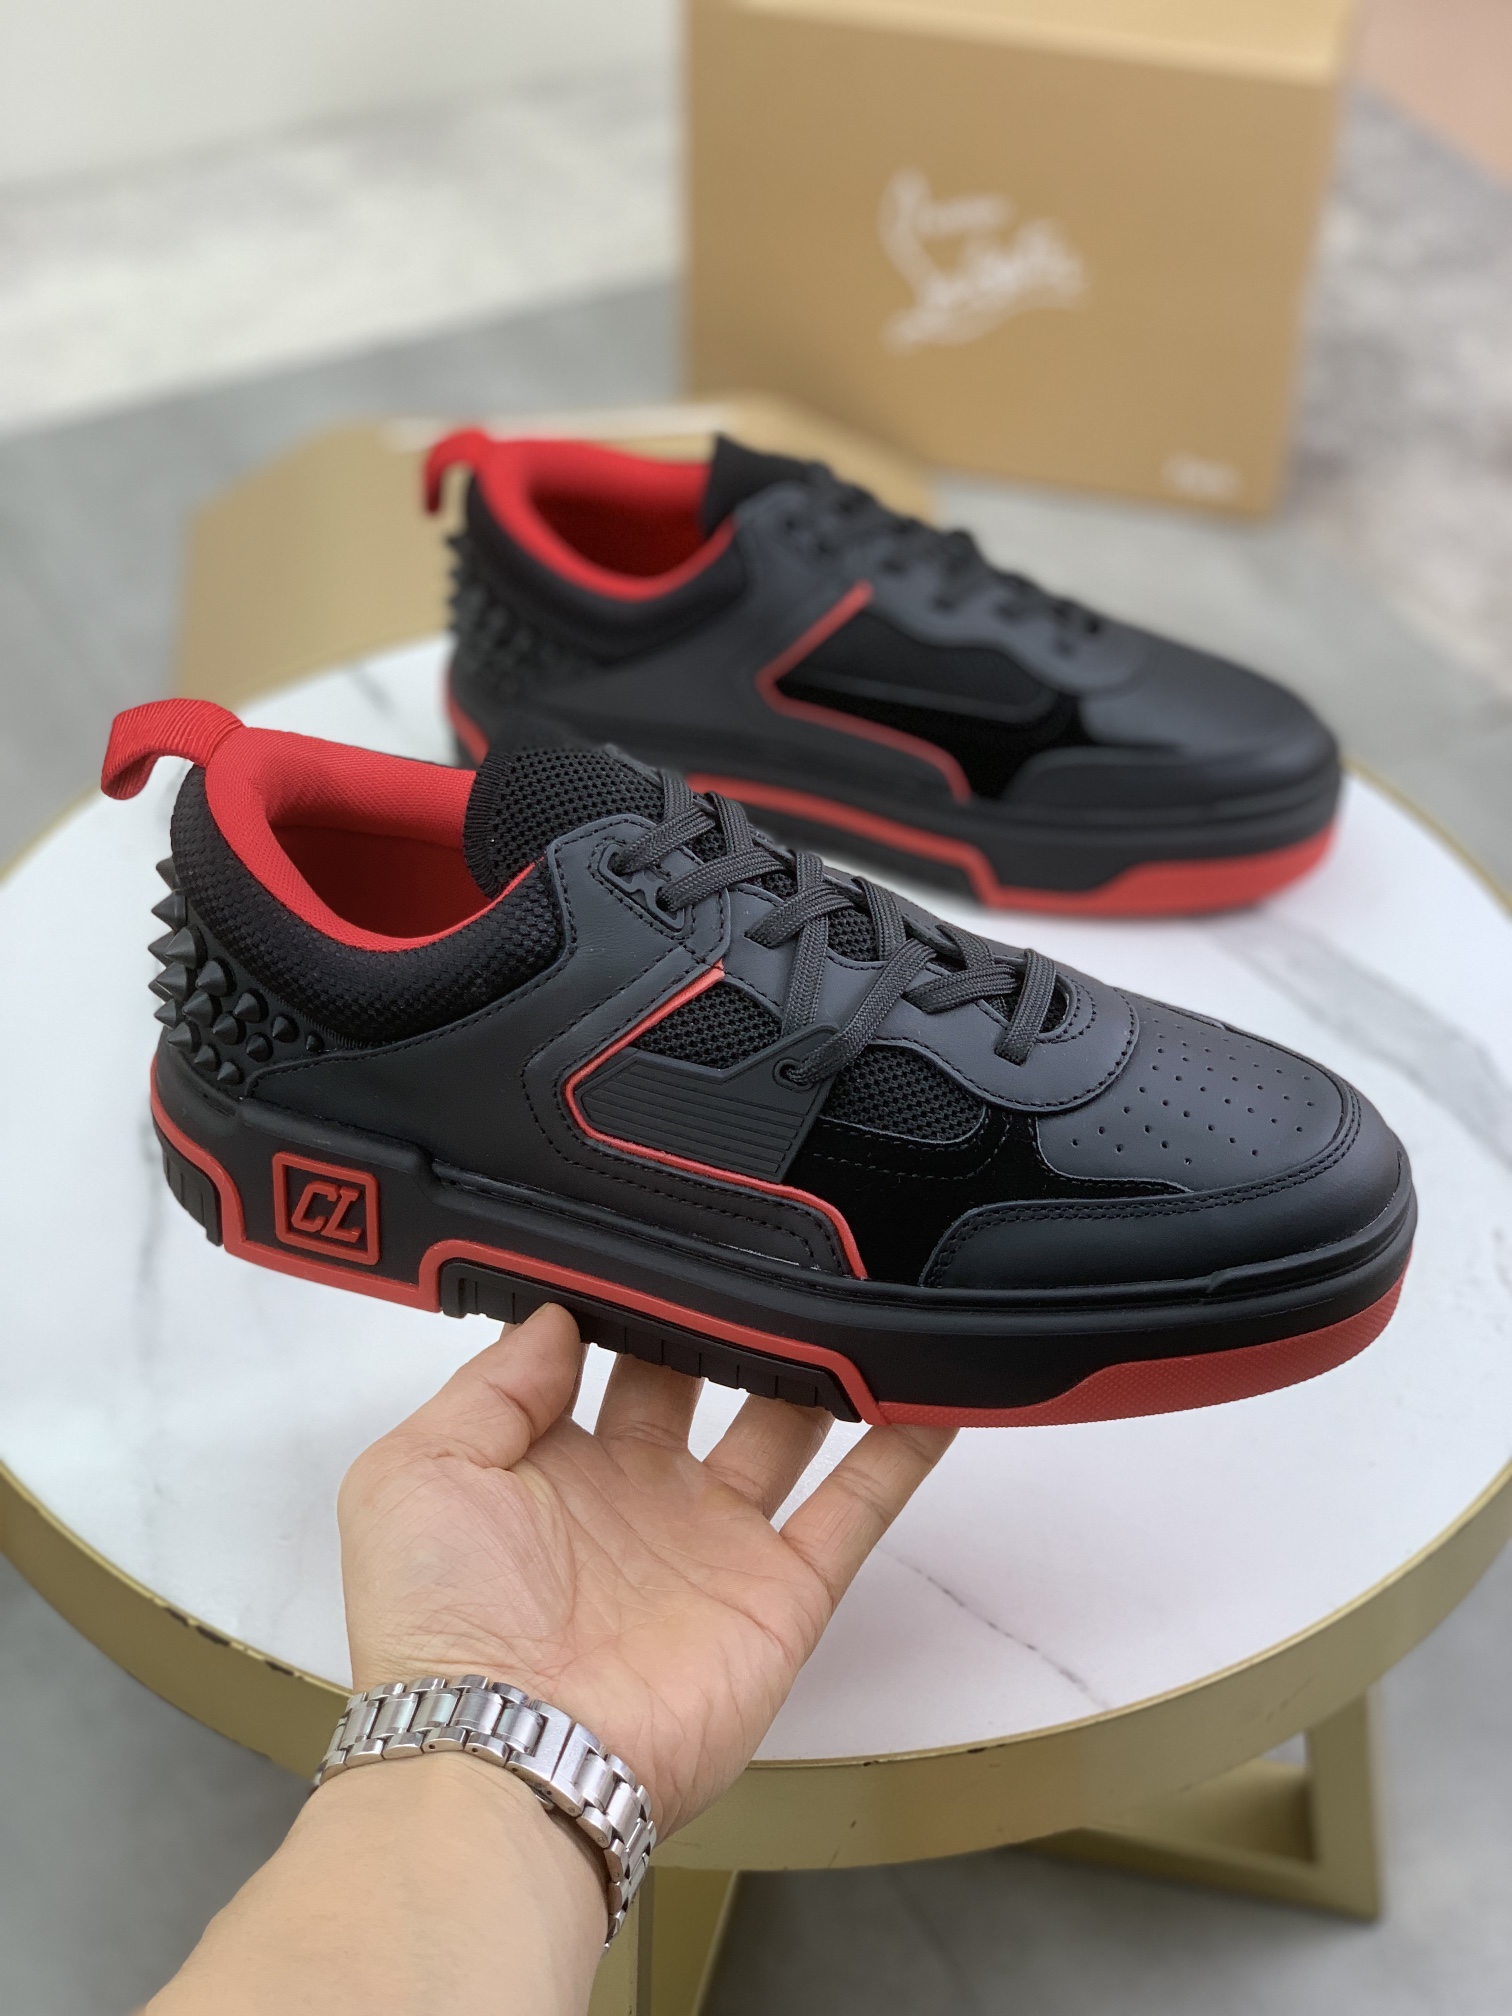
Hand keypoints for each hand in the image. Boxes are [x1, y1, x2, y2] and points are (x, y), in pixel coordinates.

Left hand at [339, 1304, 952, 1834]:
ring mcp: (714, 1543)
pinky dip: (902, 1452)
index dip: (631, 1298)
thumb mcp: (417, 1471)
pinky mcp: (780, 1593)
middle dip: (725, 1314)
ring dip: (818, 1365)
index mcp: (550, 1463)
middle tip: (763, 1243)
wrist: (510, 1756)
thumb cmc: (441, 1622)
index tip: (665, 1232)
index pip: (601, 1355)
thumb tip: (559, 1313)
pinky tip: (936, 1389)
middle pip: (701, 1377)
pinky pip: (855, 1510)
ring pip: (785, 1429)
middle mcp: (638, 1495)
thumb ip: (492, 1382)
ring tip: (856, 1287)